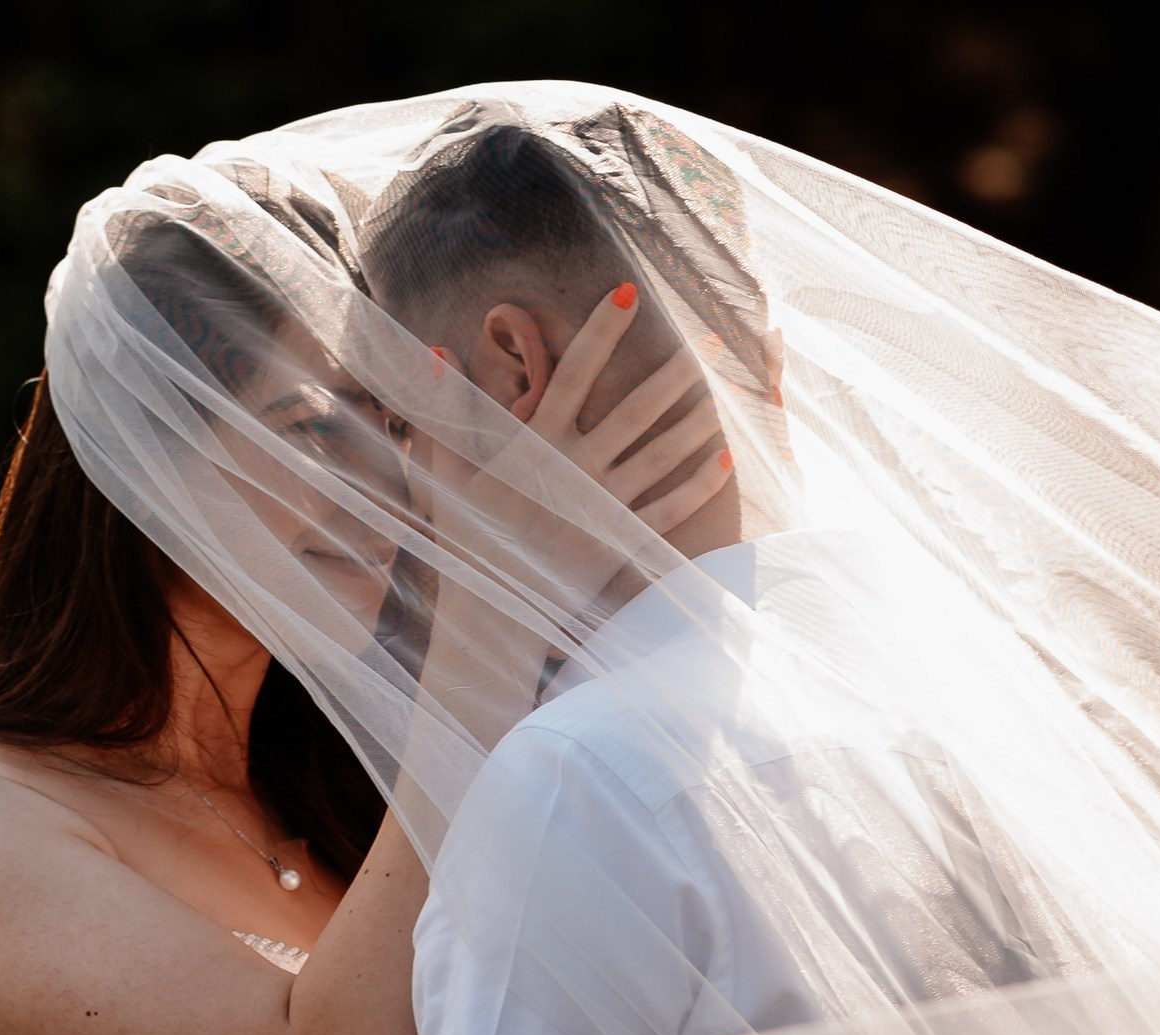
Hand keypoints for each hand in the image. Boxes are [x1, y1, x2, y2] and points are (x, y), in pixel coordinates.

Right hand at [416, 286, 733, 745]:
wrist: (490, 618)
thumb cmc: (466, 540)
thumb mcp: (447, 472)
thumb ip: (446, 411)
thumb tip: (435, 351)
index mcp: (536, 445)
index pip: (573, 372)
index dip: (601, 330)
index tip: (627, 291)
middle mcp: (576, 469)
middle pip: (635, 410)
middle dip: (675, 373)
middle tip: (710, 342)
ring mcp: (602, 507)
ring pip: (660, 457)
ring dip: (695, 423)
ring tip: (725, 393)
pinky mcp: (618, 542)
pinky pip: (666, 511)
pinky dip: (696, 488)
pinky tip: (723, 462)